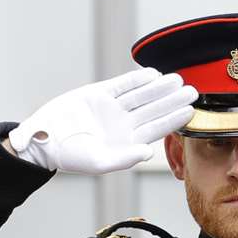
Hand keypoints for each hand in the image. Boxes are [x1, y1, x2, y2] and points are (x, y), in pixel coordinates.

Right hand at [7, 68, 196, 174]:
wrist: (44, 139)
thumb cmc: (69, 156)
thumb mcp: (98, 162)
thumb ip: (124, 159)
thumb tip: (148, 152)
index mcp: (126, 143)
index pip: (156, 129)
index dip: (173, 119)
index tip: (190, 110)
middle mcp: (122, 125)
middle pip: (153, 110)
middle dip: (172, 100)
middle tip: (193, 90)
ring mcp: (112, 108)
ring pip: (141, 96)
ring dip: (159, 88)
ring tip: (177, 80)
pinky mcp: (99, 94)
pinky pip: (122, 85)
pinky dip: (137, 79)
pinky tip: (153, 74)